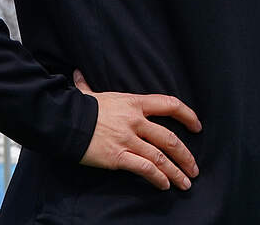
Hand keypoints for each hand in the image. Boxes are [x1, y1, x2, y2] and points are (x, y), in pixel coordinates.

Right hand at [74, 69, 201, 190]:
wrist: (62, 122)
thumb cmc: (77, 108)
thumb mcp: (89, 94)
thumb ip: (88, 86)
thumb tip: (78, 75)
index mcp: (135, 103)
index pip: (170, 104)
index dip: (188, 115)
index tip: (197, 126)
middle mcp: (136, 121)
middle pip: (170, 138)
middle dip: (186, 156)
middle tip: (194, 169)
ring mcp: (128, 140)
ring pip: (160, 157)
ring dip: (176, 172)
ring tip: (185, 183)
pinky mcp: (118, 157)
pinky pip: (144, 168)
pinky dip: (157, 177)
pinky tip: (165, 185)